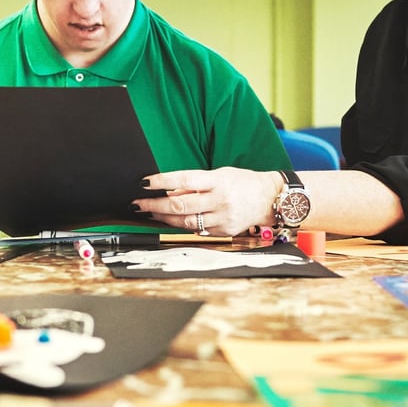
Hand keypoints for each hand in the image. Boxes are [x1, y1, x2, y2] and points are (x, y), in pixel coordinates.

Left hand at [133, 167, 282, 235]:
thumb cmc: (242, 182)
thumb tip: (169, 190)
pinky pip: (198, 230)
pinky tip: (172, 220)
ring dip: (164, 217)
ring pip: (186, 221)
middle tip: (138, 203)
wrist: (269, 198)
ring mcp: (222, 217)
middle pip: (181, 204)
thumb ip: (195, 183)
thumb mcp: (219, 175)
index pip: (185, 179)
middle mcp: (220, 200)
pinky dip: (183, 225)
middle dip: (155, 204)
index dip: (162, 181)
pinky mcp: (224, 231)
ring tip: (150, 213)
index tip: (145, 182)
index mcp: (218, 181)